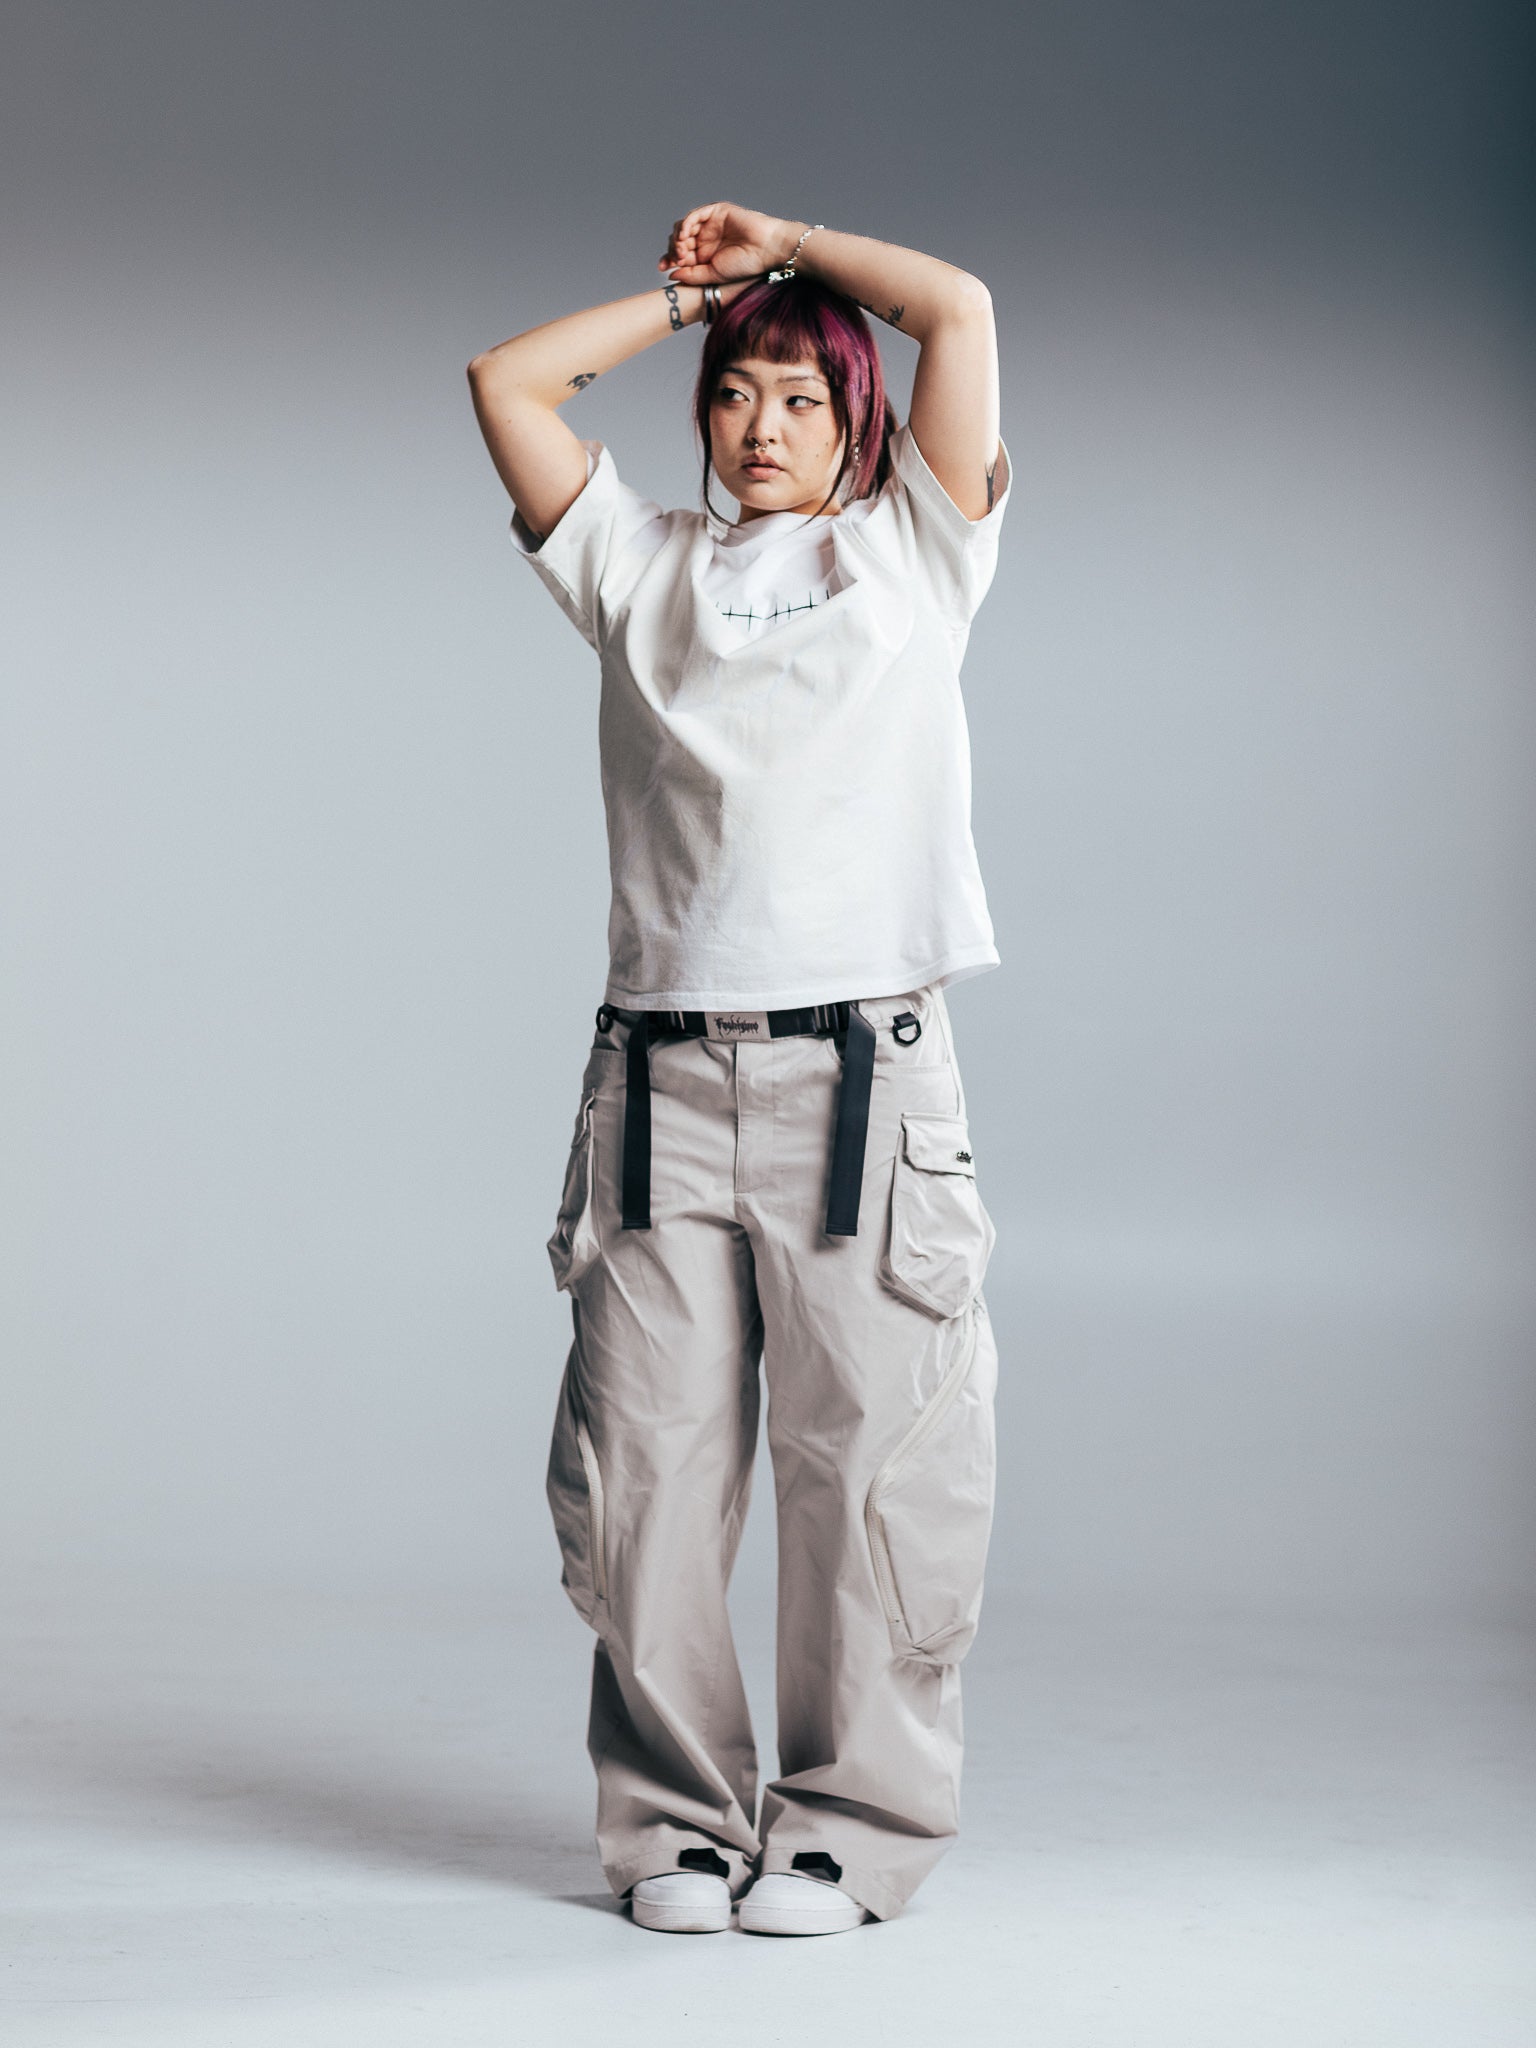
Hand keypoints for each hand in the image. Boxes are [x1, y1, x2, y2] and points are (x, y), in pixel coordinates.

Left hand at [657, 203, 801, 284]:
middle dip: (673, 249)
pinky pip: (695, 215)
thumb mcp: (713, 275)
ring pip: (684, 226)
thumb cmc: (745, 265)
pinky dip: (686, 225)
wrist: (766, 250)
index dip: (670, 259)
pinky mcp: (717, 211)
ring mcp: (711, 224)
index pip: (681, 254)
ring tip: (682, 250)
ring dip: (678, 238)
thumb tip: (671, 274)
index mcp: (705, 254)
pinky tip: (685, 236)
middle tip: (675, 259)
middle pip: (680, 239)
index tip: (663, 268)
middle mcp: (706, 238)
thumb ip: (692, 275)